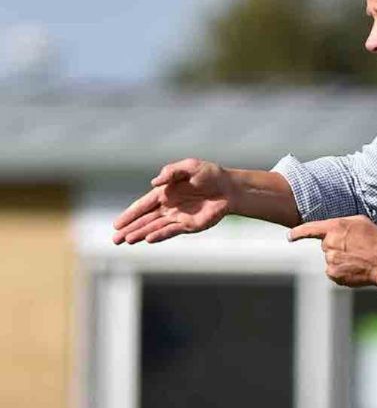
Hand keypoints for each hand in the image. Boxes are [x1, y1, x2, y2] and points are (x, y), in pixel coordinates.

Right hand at [112, 158, 231, 244]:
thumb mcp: (189, 166)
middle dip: (129, 229)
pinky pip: (172, 231)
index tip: (116, 225)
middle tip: (115, 240)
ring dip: (141, 234)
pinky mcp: (190, 225)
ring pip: (155, 228)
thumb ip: (171, 172)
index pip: (142, 205)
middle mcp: (168, 207)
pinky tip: (148, 239)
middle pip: (145, 220)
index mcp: (164, 193)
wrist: (229, 188)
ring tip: (127, 241)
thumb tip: (154, 182)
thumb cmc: (209, 174)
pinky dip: (160, 235)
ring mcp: (178, 218)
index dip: (129, 215)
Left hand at [287, 215, 376, 287]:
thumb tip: (333, 230)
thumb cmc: (376, 241)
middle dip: (336, 245)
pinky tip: (354, 267)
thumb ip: (342, 223)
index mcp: (335, 227)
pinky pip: (332, 270)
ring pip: (330, 257)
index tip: (290, 236)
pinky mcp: (333, 274)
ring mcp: (330, 260)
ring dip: (340, 257)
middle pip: (325, 244)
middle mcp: (330, 243)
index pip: (310, 228)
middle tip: (354, 247)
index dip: (298, 232)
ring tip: (357, 258)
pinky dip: (341, 269)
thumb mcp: (361, 222)